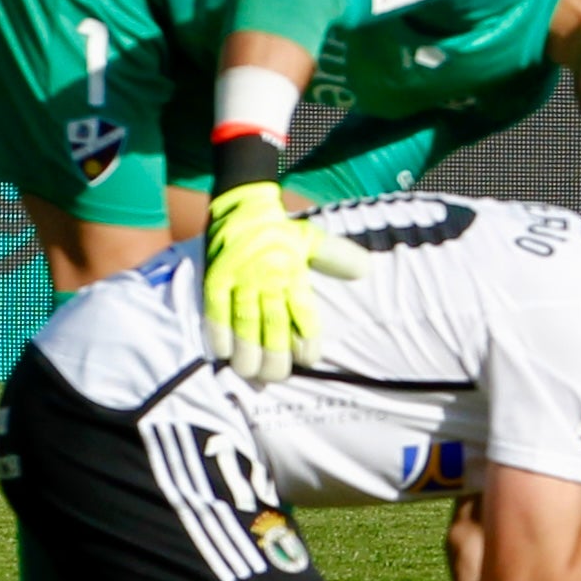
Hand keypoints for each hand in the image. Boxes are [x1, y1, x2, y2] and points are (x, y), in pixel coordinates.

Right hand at [200, 178, 369, 385]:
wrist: (241, 204)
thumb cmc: (281, 230)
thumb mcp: (313, 239)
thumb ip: (337, 257)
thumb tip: (365, 270)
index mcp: (293, 272)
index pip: (303, 313)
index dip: (307, 341)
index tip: (309, 360)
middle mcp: (267, 278)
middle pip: (272, 326)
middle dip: (276, 357)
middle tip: (277, 376)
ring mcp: (239, 280)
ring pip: (244, 324)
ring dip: (248, 353)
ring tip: (253, 374)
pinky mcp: (215, 280)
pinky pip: (216, 313)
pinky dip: (219, 334)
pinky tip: (225, 355)